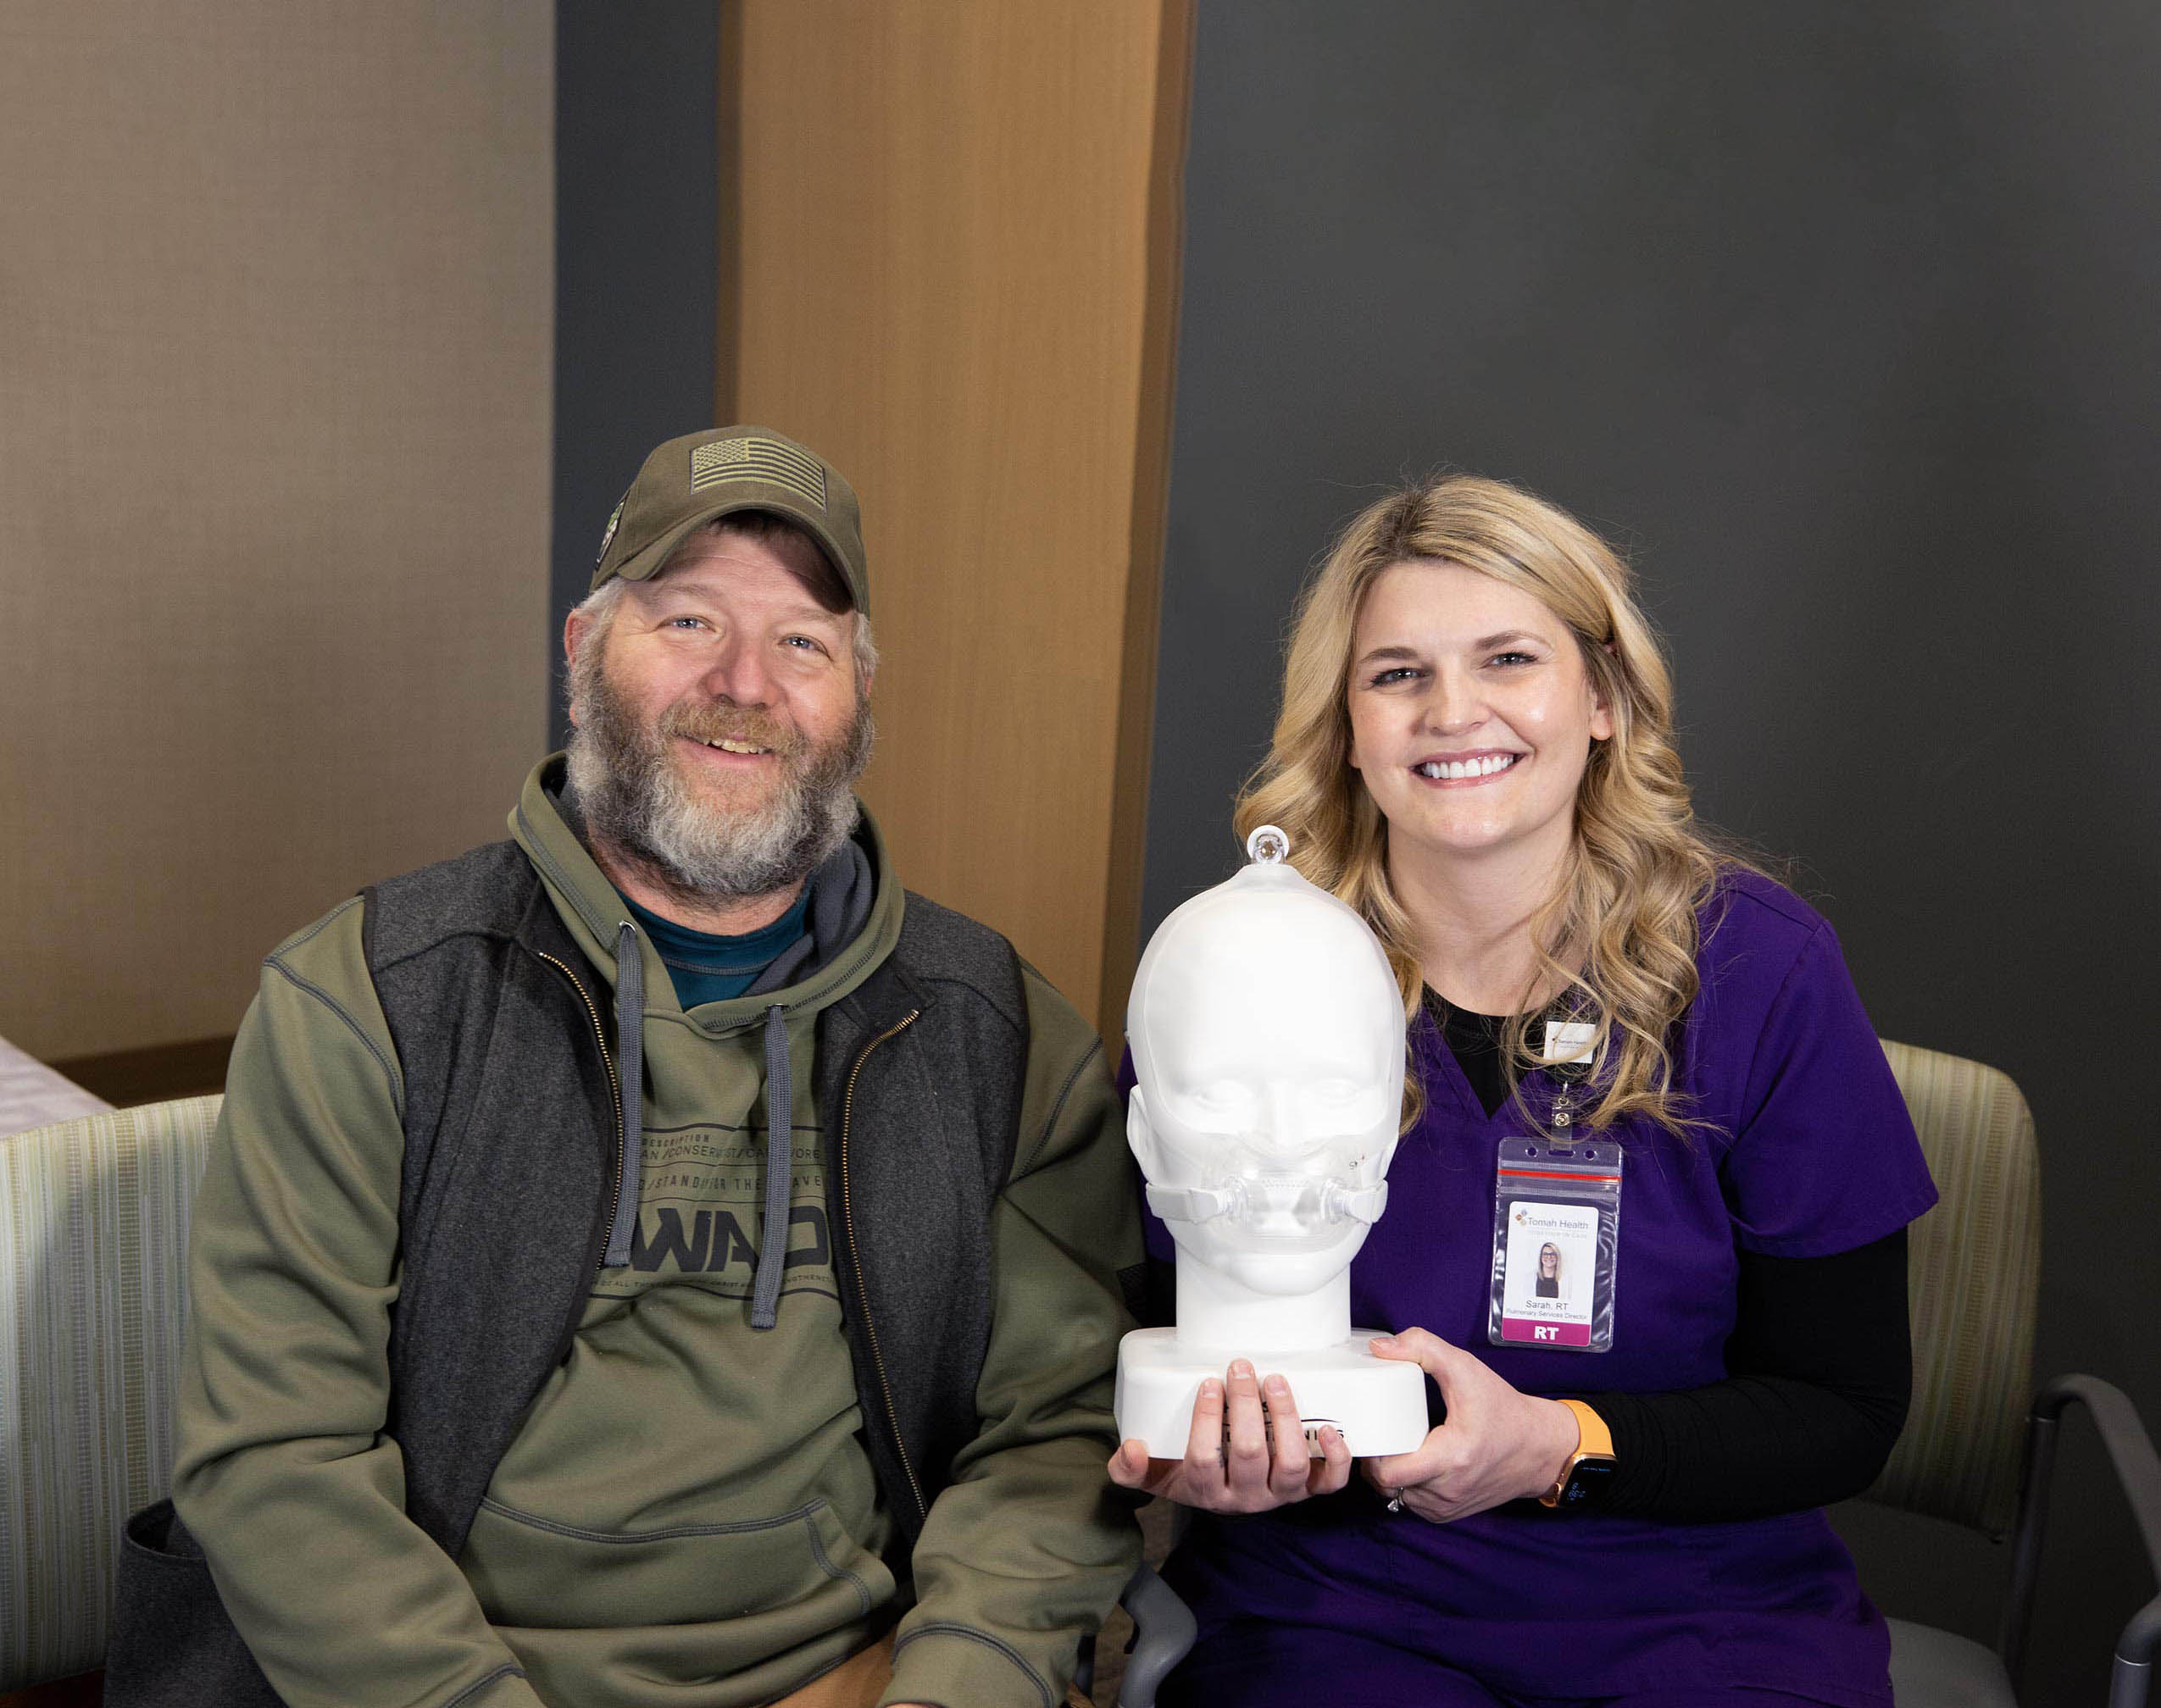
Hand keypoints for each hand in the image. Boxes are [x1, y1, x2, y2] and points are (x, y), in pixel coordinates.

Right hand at [1107, 1358, 1351, 1511]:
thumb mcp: (1154, 1475)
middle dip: (1245, 1406)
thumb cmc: (1186, 1472)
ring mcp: (1281, 1494)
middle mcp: (1246, 1499)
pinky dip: (1336, 1457)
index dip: (1206, 1422)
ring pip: (1291, 1465)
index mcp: (1207, 1493)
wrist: (1223, 1494)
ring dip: (1286, 1420)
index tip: (1208, 1383)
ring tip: (1275, 1381)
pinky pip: (1331, 1483)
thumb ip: (1129, 1467)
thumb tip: (1131, 1447)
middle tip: (1240, 1367)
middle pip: (1249, 1456)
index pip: (1204, 1461)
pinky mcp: (1309, 1489)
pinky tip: (1328, 1427)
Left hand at [1359, 1327, 1580, 1522]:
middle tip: (1376, 1434)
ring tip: (1390, 1445)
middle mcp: (1448, 1490)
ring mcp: (1447, 1507)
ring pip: (1396, 1497)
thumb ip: (1423, 1347)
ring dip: (1388, 1474)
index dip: (1371, 1454)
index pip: (1389, 1473)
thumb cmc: (1503, 1408)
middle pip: (1387, 1486)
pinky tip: (1408, 1462)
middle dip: (1373, 1462)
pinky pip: (1411, 1503)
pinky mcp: (1449, 1514)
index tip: (1371, 1431)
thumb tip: (1379, 1347)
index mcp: (1451, 1458)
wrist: (1539, 1448)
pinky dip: (1404, 1485)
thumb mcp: (1465, 1368)